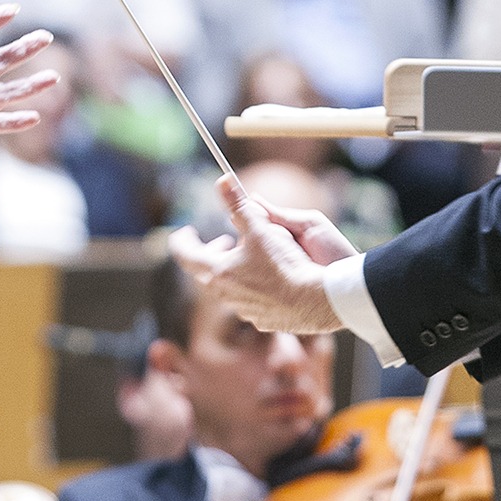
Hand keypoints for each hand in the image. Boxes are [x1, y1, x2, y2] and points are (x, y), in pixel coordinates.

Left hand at [167, 177, 345, 335]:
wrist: (318, 300)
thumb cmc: (286, 262)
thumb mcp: (261, 228)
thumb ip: (240, 205)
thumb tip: (223, 180)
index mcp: (219, 272)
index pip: (187, 256)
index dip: (182, 241)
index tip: (184, 231)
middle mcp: (227, 295)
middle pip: (210, 273)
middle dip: (214, 253)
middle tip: (225, 241)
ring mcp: (246, 310)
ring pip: (232, 288)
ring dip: (237, 270)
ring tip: (252, 256)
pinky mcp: (265, 320)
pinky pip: (254, 301)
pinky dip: (257, 286)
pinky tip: (273, 279)